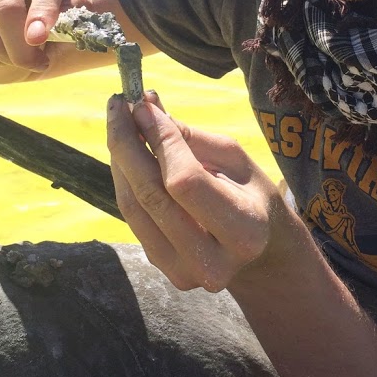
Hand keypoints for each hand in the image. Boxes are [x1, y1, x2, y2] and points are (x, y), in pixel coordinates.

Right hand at [0, 0, 85, 74]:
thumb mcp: (78, 1)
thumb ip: (74, 11)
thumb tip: (53, 27)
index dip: (41, 12)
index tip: (39, 37)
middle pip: (6, 8)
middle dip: (22, 48)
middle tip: (40, 65)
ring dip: (9, 57)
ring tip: (29, 59)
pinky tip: (7, 55)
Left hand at [107, 93, 291, 291]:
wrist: (258, 249)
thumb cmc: (249, 193)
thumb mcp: (234, 159)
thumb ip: (190, 137)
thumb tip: (146, 105)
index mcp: (245, 231)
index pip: (185, 181)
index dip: (160, 141)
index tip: (143, 104)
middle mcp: (212, 262)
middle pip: (152, 196)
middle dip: (128, 143)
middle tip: (118, 104)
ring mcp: (183, 272)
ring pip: (133, 207)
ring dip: (119, 159)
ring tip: (119, 122)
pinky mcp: (162, 269)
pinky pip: (132, 217)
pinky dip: (124, 179)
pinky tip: (125, 152)